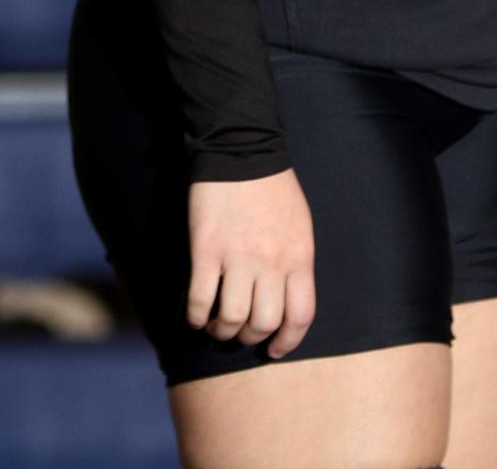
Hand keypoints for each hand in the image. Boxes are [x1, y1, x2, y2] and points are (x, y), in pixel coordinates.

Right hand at [186, 167, 315, 357]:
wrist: (241, 148)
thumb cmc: (272, 187)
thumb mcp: (299, 225)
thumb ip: (295, 262)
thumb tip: (285, 298)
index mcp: (298, 256)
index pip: (300, 316)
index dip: (286, 342)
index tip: (273, 349)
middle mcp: (271, 262)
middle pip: (263, 323)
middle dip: (250, 337)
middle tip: (240, 331)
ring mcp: (237, 257)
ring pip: (231, 319)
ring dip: (222, 331)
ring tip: (217, 324)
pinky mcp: (206, 250)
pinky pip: (200, 300)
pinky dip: (196, 316)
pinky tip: (197, 314)